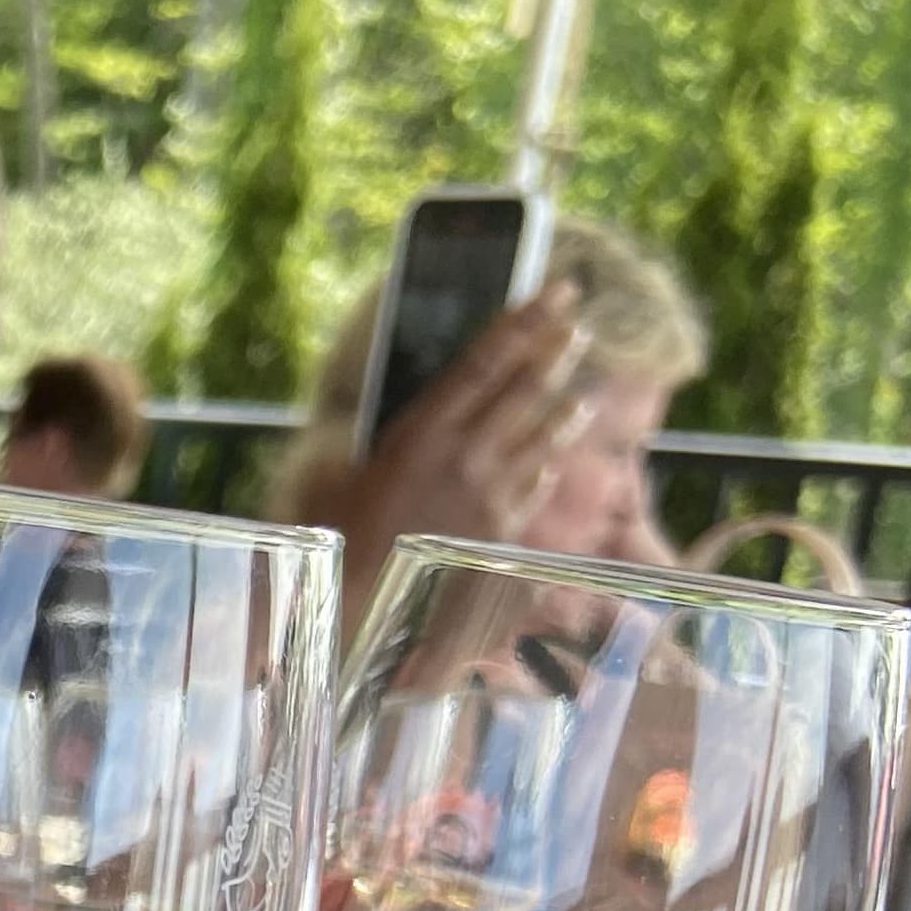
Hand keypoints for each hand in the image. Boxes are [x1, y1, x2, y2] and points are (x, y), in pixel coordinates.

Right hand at [316, 283, 590, 574]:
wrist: (362, 621)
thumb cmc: (332, 548)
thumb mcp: (329, 481)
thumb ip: (356, 448)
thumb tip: (361, 436)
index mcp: (421, 434)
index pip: (486, 363)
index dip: (525, 321)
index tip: (556, 290)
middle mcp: (466, 460)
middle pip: (524, 393)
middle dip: (554, 352)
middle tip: (578, 323)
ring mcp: (489, 500)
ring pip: (540, 443)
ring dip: (562, 413)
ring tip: (581, 394)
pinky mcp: (498, 539)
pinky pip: (530, 494)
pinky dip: (541, 472)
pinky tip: (548, 465)